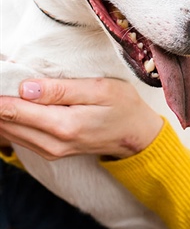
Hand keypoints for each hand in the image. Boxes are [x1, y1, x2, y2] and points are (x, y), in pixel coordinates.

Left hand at [0, 78, 163, 159]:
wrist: (137, 135)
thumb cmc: (123, 106)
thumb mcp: (100, 89)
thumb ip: (62, 89)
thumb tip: (25, 88)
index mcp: (64, 125)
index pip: (14, 109)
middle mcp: (52, 143)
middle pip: (5, 122)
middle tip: (0, 78)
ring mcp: (50, 151)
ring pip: (8, 132)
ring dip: (1, 111)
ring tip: (4, 88)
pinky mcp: (50, 151)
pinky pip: (18, 137)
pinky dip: (10, 120)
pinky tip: (12, 104)